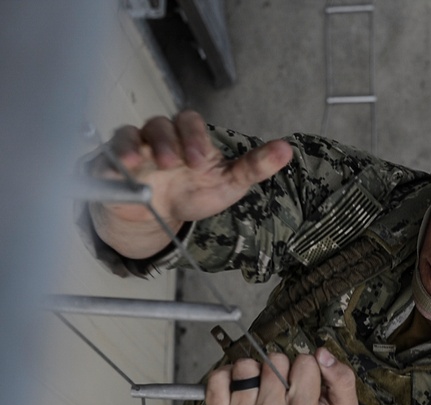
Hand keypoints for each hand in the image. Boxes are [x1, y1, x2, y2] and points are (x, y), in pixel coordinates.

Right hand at [90, 110, 292, 258]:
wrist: (160, 216)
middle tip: (176, 164)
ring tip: (141, 165)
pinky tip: (116, 174)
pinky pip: (104, 158)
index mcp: (188, 136)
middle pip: (158, 125)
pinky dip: (109, 164)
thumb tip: (287, 149)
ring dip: (134, 148)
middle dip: (167, 142)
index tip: (202, 161)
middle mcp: (158, 136)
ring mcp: (132, 148)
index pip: (189, 122)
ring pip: (128, 136)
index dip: (195, 137)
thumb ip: (255, 166)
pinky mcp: (109, 164)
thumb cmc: (195, 192)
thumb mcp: (229, 183)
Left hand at [205, 348, 358, 404]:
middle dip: (281, 369)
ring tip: (263, 389)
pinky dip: (227, 377)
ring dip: (255, 372)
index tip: (305, 385)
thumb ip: (343, 378)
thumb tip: (321, 354)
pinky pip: (217, 379)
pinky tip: (242, 389)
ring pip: (246, 365)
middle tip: (284, 389)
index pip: (305, 362)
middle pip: (274, 360)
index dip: (307, 369)